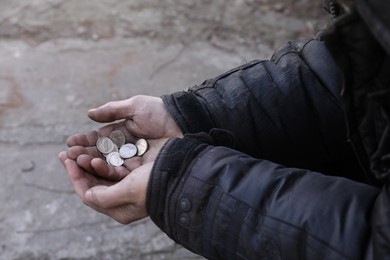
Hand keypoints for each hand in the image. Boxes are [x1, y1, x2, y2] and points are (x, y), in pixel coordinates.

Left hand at [59, 151, 151, 223]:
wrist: (182, 170)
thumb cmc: (155, 184)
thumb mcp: (127, 192)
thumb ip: (104, 197)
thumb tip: (86, 196)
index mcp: (119, 207)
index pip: (89, 194)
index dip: (75, 177)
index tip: (67, 160)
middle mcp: (123, 196)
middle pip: (94, 181)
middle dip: (79, 167)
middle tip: (66, 152)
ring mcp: (130, 182)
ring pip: (102, 171)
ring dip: (89, 158)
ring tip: (77, 147)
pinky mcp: (136, 169)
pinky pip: (115, 163)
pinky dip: (104, 155)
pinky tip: (97, 147)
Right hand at [64, 95, 179, 179]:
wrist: (185, 123)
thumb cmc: (161, 112)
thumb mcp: (135, 106)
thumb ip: (113, 111)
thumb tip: (89, 114)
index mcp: (123, 131)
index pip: (100, 138)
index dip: (85, 140)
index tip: (69, 143)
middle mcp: (126, 147)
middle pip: (101, 152)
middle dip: (84, 154)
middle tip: (68, 156)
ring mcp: (134, 158)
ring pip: (110, 163)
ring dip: (93, 163)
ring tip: (78, 163)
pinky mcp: (143, 169)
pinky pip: (123, 171)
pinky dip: (110, 171)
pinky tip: (97, 170)